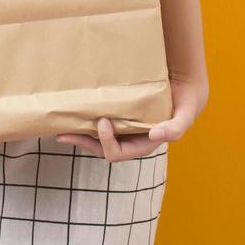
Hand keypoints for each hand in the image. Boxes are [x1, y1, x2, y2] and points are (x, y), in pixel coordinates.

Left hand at [55, 75, 208, 160]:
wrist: (183, 91)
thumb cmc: (183, 106)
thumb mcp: (184, 117)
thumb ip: (175, 128)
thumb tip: (156, 135)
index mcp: (142, 145)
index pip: (118, 153)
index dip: (107, 142)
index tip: (102, 122)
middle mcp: (130, 140)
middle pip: (100, 148)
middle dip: (82, 142)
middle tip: (63, 132)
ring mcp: (123, 129)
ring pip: (96, 137)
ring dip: (79, 134)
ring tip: (60, 127)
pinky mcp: (119, 116)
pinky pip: (100, 122)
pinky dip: (87, 120)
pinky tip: (75, 112)